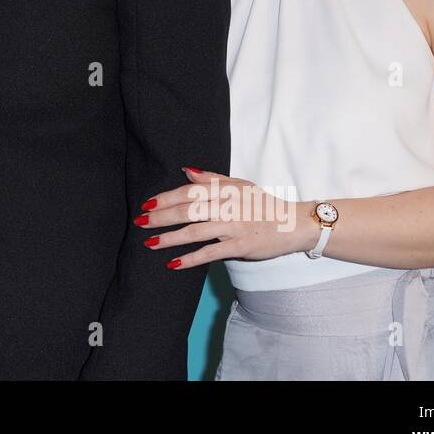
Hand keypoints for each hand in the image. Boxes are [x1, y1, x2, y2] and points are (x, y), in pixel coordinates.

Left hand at [135, 167, 314, 268]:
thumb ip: (211, 178)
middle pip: (187, 210)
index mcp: (224, 189)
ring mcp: (234, 226)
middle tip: (139, 223)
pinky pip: (211, 252)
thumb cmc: (262, 204)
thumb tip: (185, 171)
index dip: (166, 198)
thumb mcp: (239, 184)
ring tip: (150, 243)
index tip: (147, 204)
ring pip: (195, 231)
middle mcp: (227, 205)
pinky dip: (191, 258)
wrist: (293, 223)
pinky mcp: (241, 245)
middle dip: (161, 217)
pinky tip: (174, 263)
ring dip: (170, 238)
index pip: (189, 192)